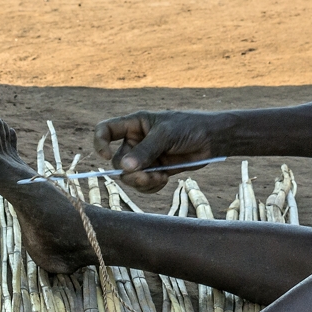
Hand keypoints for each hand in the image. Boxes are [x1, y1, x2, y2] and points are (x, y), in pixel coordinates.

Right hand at [91, 109, 227, 191]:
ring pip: (130, 176)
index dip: (100, 143)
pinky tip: (163, 180)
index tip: (107, 156)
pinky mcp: (156, 170)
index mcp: (134, 125)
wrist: (211, 139)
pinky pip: (143, 184)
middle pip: (119, 161)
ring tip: (159, 179)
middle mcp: (136, 141)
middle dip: (130, 172)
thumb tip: (125, 168)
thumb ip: (146, 151)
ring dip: (141, 182)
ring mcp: (145, 157)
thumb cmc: (189, 127)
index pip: (106, 130)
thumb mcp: (166, 135)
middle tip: (146, 176)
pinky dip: (150, 186)